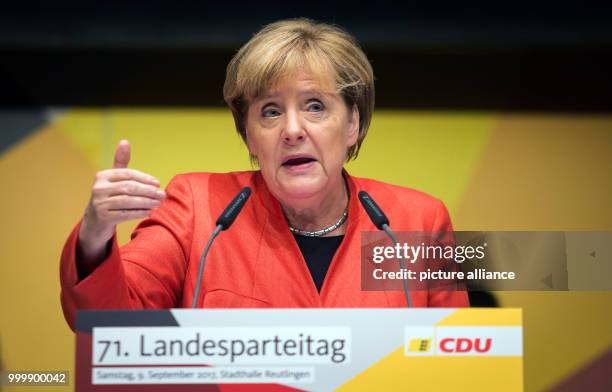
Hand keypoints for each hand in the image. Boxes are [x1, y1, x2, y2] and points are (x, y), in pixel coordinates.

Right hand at [78, 140, 165, 260]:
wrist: (95, 221)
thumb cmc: (110, 196)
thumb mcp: (114, 179)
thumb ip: (121, 162)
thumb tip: (124, 141)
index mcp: (103, 176)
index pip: (128, 174)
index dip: (144, 178)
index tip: (158, 183)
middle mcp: (99, 188)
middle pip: (129, 187)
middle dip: (148, 191)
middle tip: (162, 195)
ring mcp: (99, 203)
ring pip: (128, 201)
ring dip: (146, 202)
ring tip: (158, 203)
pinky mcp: (103, 217)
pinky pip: (125, 214)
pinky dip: (138, 212)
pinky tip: (149, 212)